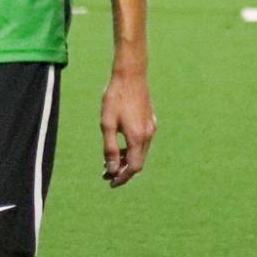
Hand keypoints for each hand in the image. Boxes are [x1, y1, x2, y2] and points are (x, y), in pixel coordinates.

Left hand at [100, 69, 155, 187]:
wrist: (131, 74)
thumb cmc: (115, 97)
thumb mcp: (107, 124)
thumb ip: (110, 148)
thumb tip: (111, 169)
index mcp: (138, 138)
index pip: (133, 168)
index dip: (122, 178)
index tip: (110, 182)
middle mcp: (148, 135)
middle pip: (138, 162)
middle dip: (123, 170)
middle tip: (106, 173)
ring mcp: (151, 127)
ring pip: (140, 152)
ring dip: (126, 159)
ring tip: (110, 160)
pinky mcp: (150, 120)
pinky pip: (143, 142)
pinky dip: (132, 149)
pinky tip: (120, 145)